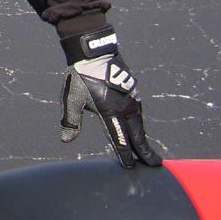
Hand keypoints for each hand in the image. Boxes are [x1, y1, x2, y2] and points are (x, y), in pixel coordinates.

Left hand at [59, 30, 161, 167]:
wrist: (94, 52)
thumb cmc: (81, 75)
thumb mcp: (71, 98)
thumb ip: (71, 120)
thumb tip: (66, 140)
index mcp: (110, 111)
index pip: (120, 139)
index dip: (125, 155)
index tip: (130, 167)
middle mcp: (125, 108)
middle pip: (137, 135)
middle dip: (145, 152)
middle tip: (154, 165)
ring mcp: (132, 100)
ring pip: (140, 125)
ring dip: (143, 140)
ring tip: (147, 153)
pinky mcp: (134, 93)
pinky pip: (138, 115)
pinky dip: (140, 127)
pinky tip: (139, 132)